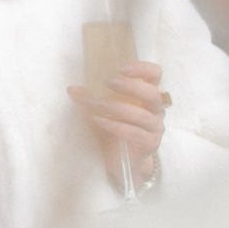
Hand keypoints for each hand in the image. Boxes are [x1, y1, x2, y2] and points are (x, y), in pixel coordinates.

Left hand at [69, 59, 166, 179]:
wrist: (121, 159)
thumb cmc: (114, 128)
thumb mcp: (101, 110)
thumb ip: (89, 98)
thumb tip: (72, 89)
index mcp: (147, 95)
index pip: (155, 74)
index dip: (141, 68)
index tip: (121, 68)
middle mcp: (156, 110)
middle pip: (152, 94)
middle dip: (130, 86)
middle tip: (109, 83)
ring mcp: (155, 127)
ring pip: (142, 115)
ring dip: (117, 108)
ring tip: (97, 105)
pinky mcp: (150, 143)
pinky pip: (136, 133)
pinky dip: (116, 125)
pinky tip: (100, 121)